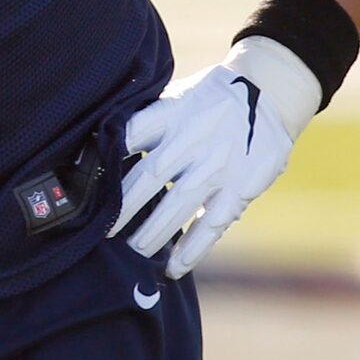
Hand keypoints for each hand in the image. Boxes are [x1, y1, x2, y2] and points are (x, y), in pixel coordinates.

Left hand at [112, 39, 319, 278]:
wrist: (270, 92)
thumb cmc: (211, 97)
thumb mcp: (179, 95)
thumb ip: (150, 120)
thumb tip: (105, 145)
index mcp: (174, 111)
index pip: (134, 132)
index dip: (110, 154)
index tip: (88, 177)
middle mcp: (194, 137)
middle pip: (151, 174)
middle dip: (125, 205)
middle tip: (104, 229)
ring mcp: (218, 164)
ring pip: (179, 204)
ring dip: (153, 232)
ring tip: (135, 251)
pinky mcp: (240, 187)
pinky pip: (212, 223)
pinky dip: (192, 248)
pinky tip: (173, 268)